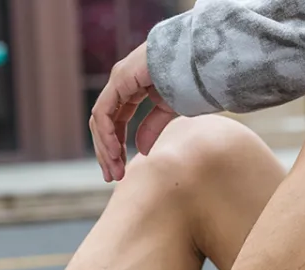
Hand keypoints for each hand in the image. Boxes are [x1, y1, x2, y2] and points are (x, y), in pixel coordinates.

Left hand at [89, 42, 176, 181]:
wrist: (203, 57)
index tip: (119, 172)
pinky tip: (115, 153)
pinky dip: (107, 134)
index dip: (114, 148)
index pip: (114, 123)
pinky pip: (104, 112)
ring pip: (100, 121)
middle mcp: (120, 83)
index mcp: (130, 89)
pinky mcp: (120, 79)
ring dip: (105, 149)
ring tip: (115, 170)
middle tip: (113, 177)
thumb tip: (140, 151)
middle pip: (104, 124)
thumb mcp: (168, 109)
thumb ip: (151, 128)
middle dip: (107, 153)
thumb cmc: (190, 77)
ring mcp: (118, 79)